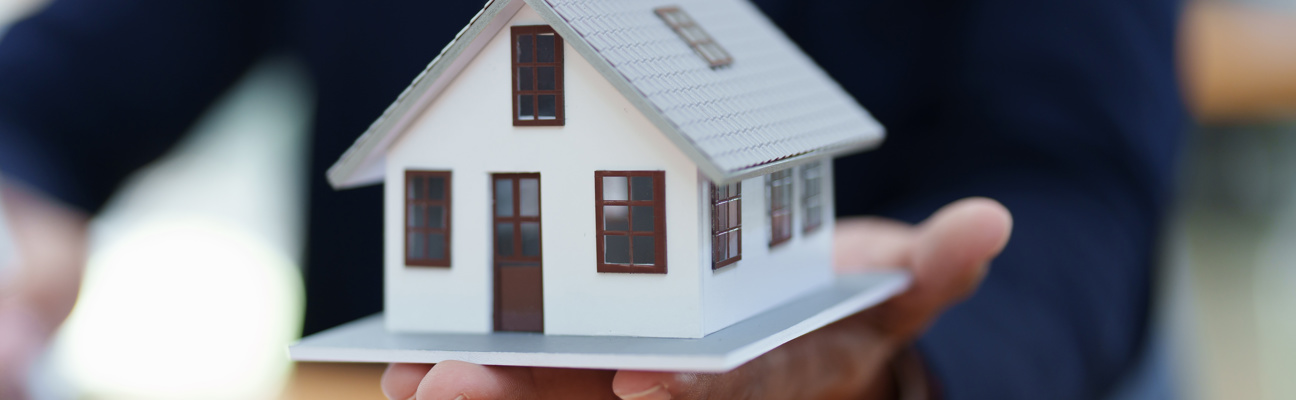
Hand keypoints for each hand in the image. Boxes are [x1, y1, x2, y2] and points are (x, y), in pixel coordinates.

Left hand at [380, 198, 1012, 399]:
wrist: (793, 332)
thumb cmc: (843, 308)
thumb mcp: (893, 291)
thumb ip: (930, 268)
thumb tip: (989, 222)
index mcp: (761, 374)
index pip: (725, 390)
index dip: (692, 390)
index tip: (642, 383)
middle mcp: (685, 389)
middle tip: (452, 387)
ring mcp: (628, 381)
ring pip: (550, 395)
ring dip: (481, 390)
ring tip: (408, 382)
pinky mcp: (582, 361)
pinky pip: (524, 371)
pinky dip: (471, 369)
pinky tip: (403, 368)